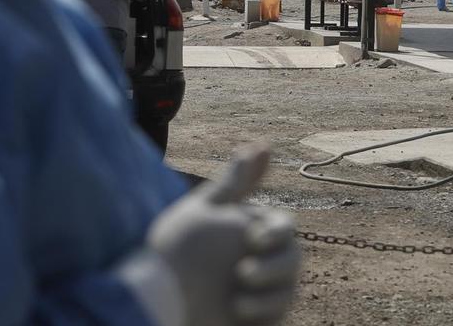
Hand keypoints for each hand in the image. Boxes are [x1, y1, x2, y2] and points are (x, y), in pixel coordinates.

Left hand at [147, 146, 299, 325]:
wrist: (159, 302)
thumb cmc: (180, 252)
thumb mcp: (207, 210)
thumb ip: (236, 182)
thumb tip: (263, 143)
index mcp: (255, 232)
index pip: (285, 226)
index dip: (276, 232)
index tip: (250, 239)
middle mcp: (265, 261)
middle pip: (294, 257)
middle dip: (272, 266)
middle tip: (243, 273)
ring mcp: (265, 292)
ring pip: (289, 289)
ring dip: (267, 294)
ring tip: (238, 301)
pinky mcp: (262, 318)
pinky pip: (279, 314)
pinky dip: (263, 313)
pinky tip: (238, 312)